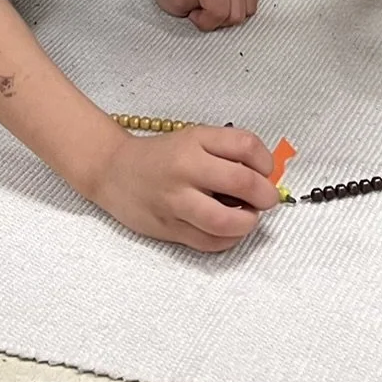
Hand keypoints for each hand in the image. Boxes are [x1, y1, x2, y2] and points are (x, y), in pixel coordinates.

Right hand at [86, 124, 279, 250]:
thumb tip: (265, 177)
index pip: (247, 146)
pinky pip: (210, 243)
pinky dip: (228, 240)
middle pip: (242, 183)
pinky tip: (228, 230)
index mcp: (195, 140)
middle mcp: (185, 169)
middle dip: (265, 195)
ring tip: (247, 216)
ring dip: (248, 222)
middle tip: (265, 199)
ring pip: (226, 222)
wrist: (114, 171)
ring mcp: (175, 202)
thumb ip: (229, 151)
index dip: (266, 161)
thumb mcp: (195, 139)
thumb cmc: (162, 156)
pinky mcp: (169, 229)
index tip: (265, 170)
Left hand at [154, 0, 258, 29]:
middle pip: (236, 14)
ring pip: (246, 11)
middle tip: (204, 9)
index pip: (219, 11)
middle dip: (218, 19)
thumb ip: (192, 13)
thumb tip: (211, 18)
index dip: (205, 21)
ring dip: (229, 14)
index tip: (195, 13)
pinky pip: (252, 4)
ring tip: (214, 4)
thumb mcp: (173, 1)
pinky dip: (238, 8)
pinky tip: (225, 0)